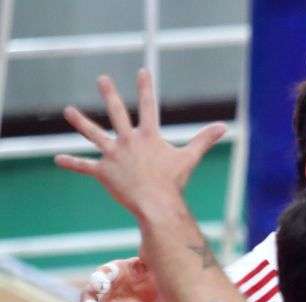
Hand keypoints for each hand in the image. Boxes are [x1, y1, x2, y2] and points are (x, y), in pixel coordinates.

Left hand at [55, 69, 224, 218]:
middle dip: (110, 94)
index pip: (149, 106)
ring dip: (80, 122)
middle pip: (117, 112)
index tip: (142, 71)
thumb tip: (224, 126)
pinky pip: (85, 167)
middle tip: (102, 79)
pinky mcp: (104, 172)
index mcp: (148, 136)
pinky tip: (59, 159)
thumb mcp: (190, 157)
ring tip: (69, 111)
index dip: (146, 87)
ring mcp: (114, 155)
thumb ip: (204, 139)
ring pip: (94, 134)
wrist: (156, 203)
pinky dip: (72, 163)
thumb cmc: (174, 182)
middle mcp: (128, 140)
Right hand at [80, 257, 165, 301]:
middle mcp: (101, 288)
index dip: (100, 279)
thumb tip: (155, 263)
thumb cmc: (152, 275)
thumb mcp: (154, 269)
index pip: (103, 273)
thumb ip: (151, 268)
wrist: (153, 291)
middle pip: (89, 297)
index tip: (102, 285)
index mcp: (113, 271)